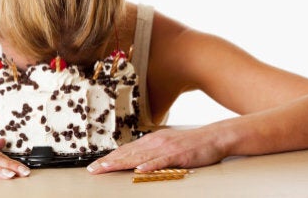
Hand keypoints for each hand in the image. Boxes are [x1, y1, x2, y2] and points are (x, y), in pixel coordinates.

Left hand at [86, 126, 229, 173]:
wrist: (214, 137)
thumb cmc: (191, 144)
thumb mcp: (167, 145)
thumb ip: (151, 152)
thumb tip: (135, 160)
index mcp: (151, 141)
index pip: (125, 150)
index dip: (109, 158)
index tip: (96, 165)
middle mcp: (155, 142)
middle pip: (127, 153)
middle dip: (108, 162)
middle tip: (93, 170)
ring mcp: (166, 148)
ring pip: (139, 157)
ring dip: (121, 163)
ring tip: (107, 169)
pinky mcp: (178, 155)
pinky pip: (161, 161)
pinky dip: (150, 166)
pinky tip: (139, 170)